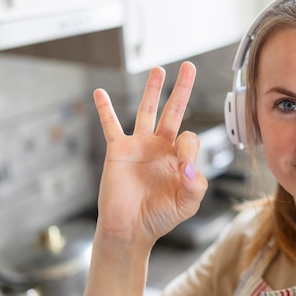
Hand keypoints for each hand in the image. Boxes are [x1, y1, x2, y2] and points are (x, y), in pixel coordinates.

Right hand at [92, 62, 207, 247]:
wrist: (130, 229)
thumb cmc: (160, 217)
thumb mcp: (187, 204)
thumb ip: (195, 185)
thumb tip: (187, 165)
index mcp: (180, 158)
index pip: (190, 138)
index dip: (189, 148)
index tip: (182, 167)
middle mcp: (161, 147)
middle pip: (174, 111)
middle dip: (182, 89)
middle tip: (190, 66)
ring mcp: (139, 146)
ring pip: (146, 111)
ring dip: (152, 90)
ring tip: (158, 69)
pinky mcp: (118, 150)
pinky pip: (111, 125)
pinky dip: (105, 109)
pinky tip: (100, 92)